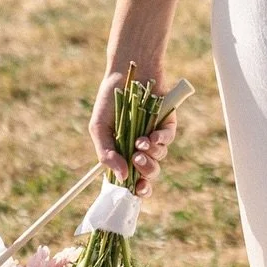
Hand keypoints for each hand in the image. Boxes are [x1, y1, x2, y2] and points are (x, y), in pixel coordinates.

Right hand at [87, 68, 177, 198]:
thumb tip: (122, 176)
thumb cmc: (109, 101)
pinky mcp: (167, 126)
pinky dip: (161, 141)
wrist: (127, 74)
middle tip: (137, 160)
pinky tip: (152, 136)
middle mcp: (140, 149)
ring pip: (159, 158)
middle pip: (149, 174)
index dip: (136, 190)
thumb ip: (107, 154)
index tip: (135, 191)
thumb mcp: (99, 128)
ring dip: (151, 154)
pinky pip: (167, 140)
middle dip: (146, 172)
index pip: (131, 180)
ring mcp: (154, 138)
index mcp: (122, 153)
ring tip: (140, 142)